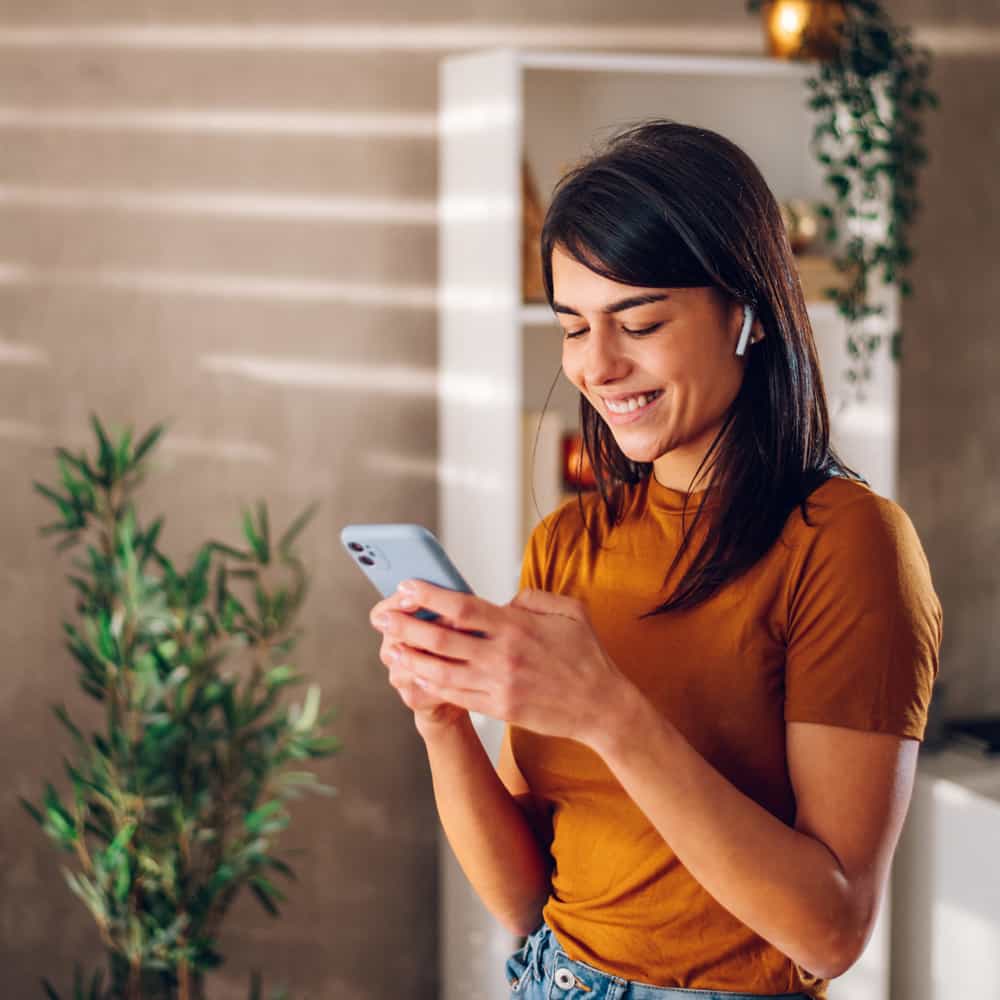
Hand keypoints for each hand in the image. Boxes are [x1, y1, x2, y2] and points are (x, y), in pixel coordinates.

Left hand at [368, 580, 636, 747]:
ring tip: (388, 648)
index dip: (429, 595)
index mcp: (518, 626)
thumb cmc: (586, 656)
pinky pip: (455, 695)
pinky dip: (430, 685)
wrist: (602, 708)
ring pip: (441, 670)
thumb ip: (531, 598)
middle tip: (381, 618)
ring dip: (410, 658)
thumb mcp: (568, 611)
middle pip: (441, 639)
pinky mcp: (499, 708)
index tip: (405, 586)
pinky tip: (414, 675)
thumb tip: (501, 600)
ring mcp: (499, 685)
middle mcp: (503, 656)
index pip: (463, 607)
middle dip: (406, 627)